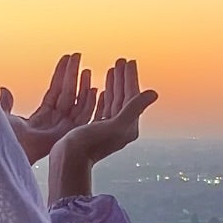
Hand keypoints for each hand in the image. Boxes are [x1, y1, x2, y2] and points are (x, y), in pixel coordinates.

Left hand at [0, 53, 97, 164]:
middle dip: (72, 74)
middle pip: (67, 93)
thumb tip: (4, 89)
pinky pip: (84, 116)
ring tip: (87, 70)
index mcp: (40, 118)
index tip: (66, 58)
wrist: (12, 151)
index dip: (60, 74)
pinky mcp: (69, 134)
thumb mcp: (4, 116)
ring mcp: (62, 128)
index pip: (54, 91)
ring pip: (77, 103)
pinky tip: (94, 89)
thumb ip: (6, 103)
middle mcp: (54, 122)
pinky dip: (90, 103)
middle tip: (78, 56)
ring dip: (83, 86)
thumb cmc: (6, 140)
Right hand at [48, 58, 157, 202]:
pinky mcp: (93, 132)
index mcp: (127, 127)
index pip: (132, 97)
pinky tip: (100, 90)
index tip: (128, 61)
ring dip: (113, 85)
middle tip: (121, 61)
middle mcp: (119, 129)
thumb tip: (154, 93)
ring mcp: (106, 131)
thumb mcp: (114, 124)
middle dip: (122, 79)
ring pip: (112, 103)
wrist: (67, 162)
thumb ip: (134, 108)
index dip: (130, 78)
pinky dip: (102, 98)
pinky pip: (101, 110)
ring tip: (112, 69)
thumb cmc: (89, 144)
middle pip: (123, 98)